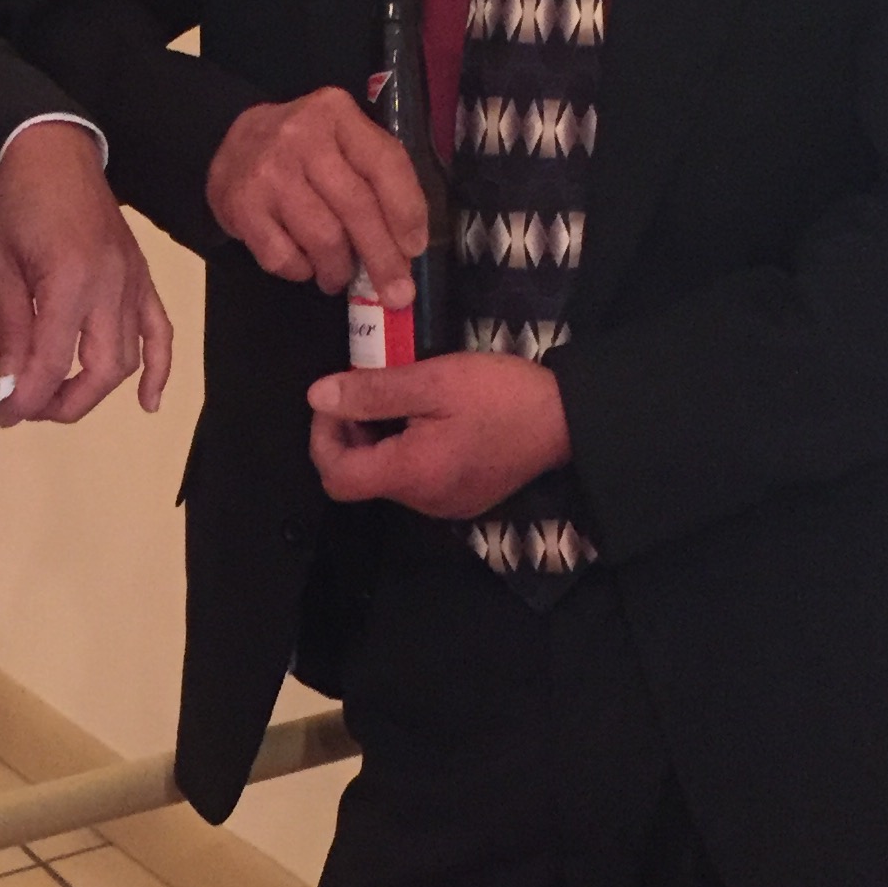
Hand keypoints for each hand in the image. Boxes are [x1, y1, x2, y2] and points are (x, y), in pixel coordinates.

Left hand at [0, 122, 174, 425]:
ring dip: (96, 390)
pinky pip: (161, 331)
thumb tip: (10, 384)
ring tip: (60, 398)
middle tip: (29, 409)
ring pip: (128, 358)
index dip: (27, 398)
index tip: (4, 415)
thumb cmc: (18, 203)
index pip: (52, 361)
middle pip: (101, 370)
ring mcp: (133, 282)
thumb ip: (10, 328)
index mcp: (68, 279)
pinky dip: (159, 369)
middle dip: (65, 403)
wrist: (54, 153)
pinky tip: (147, 402)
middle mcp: (110, 286)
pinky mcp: (142, 278)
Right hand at [206, 90, 428, 304]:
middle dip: (382, 258)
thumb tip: (404, 250)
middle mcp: (301, 137)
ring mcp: (268, 172)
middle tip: (397, 294)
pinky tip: (304, 263)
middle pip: (356, 207)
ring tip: (339, 276)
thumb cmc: (304, 149)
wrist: (231, 142)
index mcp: (336, 113)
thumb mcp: (343, 140)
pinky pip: (284, 257)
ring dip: (339, 269)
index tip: (414, 250)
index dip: (406, 212)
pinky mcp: (241, 206)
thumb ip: (376, 179)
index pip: (384, 164)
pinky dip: (301, 271)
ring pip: (323, 238)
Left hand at [307, 351, 571, 519]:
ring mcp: (445, 505)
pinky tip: (427, 419)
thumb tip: (318, 397)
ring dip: (379, 440)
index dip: (324, 437)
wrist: (570, 418)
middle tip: (372, 390)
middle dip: (352, 433)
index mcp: (413, 475)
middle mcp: (424, 502)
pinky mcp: (463, 498)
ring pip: (387, 478)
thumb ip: (372, 392)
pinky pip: (416, 479)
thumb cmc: (502, 395)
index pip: (337, 477)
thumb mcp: (432, 381)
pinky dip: (406, 450)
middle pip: (360, 478)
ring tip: (403, 399)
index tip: (338, 400)